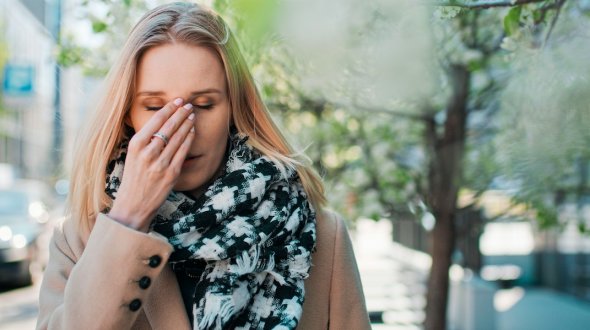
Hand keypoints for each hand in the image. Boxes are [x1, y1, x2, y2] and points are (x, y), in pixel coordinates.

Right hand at [108, 98, 194, 231]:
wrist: (133, 206)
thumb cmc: (133, 179)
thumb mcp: (132, 156)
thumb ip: (145, 141)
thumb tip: (161, 124)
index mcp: (135, 145)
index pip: (156, 120)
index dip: (169, 108)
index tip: (177, 100)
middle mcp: (148, 153)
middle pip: (169, 127)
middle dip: (181, 113)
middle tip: (188, 104)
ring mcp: (160, 163)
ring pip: (178, 138)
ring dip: (187, 124)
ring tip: (192, 115)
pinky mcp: (171, 174)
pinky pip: (183, 152)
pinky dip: (189, 139)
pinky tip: (192, 131)